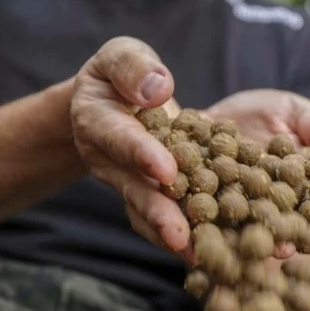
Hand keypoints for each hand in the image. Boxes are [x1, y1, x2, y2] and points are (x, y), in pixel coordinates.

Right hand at [70, 37, 193, 261]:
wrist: (112, 100)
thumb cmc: (120, 74)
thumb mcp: (121, 56)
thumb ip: (135, 68)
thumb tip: (159, 89)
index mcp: (98, 122)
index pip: (120, 139)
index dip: (141, 155)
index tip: (166, 170)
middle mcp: (109, 160)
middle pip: (133, 189)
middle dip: (157, 212)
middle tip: (179, 235)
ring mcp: (128, 181)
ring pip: (148, 211)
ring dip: (172, 234)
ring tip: (198, 255)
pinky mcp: (149, 192)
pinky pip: (164, 215)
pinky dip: (186, 232)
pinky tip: (211, 249)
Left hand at [206, 89, 309, 251]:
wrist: (211, 120)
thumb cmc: (261, 113)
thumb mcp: (294, 112)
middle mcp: (286, 208)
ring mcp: (255, 217)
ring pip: (272, 235)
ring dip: (284, 244)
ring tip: (291, 247)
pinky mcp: (222, 220)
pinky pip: (230, 233)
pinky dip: (236, 239)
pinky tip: (243, 243)